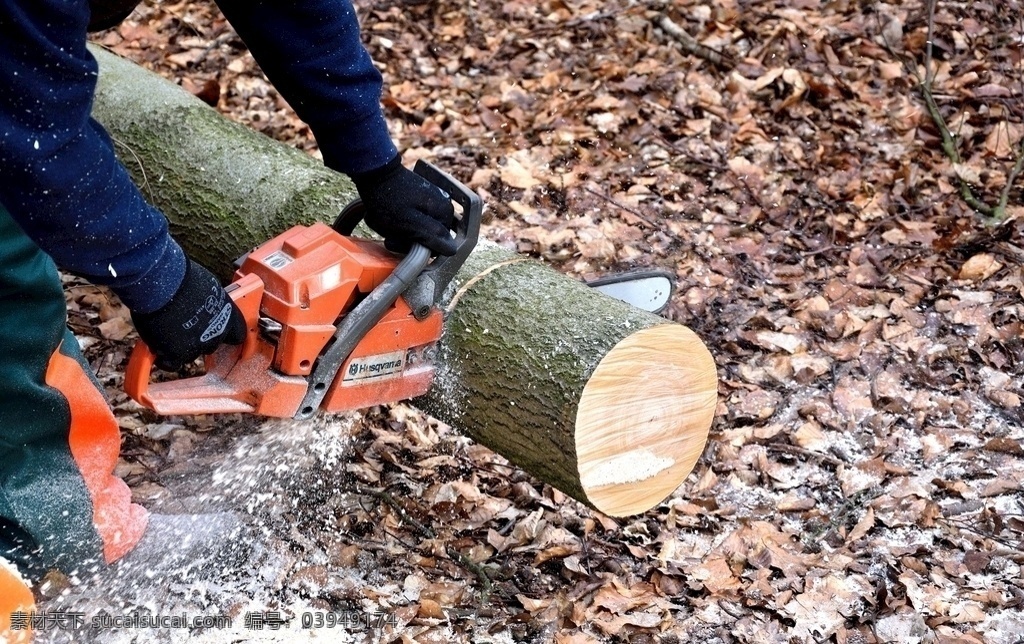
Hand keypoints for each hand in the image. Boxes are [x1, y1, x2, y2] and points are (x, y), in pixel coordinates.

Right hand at [131, 259, 245, 370]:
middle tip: (186, 327)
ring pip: (191, 354)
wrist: (160, 282)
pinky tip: (158, 349)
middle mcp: (217, 333)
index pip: (238, 334)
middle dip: (200, 338)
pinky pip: (171, 363)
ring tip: (167, 331)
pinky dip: (164, 358)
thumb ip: (210, 301)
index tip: (226, 338)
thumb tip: (204, 302)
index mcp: (228, 315)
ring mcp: (197, 345)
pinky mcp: (176, 353)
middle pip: (212, 345)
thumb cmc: (181, 277)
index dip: (229, 335)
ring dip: (181, 346)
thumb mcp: (207, 286)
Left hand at [352, 156, 456, 255]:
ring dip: (397, 231)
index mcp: (444, 213)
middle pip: (426, 238)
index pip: (437, 245)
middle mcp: (442, 206)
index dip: (418, 248)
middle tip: (389, 232)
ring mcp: (430, 202)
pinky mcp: (418, 199)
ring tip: (384, 222)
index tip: (401, 240)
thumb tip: (452, 250)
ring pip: (415, 230)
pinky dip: (396, 222)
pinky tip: (386, 216)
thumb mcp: (410, 223)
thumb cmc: (389, 200)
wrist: (373, 173)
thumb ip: (433, 237)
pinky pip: (409, 220)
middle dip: (404, 239)